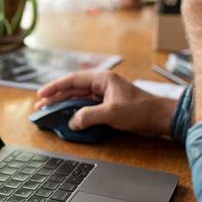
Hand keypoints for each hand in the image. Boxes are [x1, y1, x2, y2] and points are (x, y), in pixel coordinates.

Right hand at [35, 71, 178, 135]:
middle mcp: (102, 85)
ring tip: (49, 110)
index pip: (73, 80)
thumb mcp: (112, 113)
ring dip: (64, 104)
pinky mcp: (108, 105)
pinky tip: (68, 116)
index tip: (41, 94)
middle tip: (41, 105)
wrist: (160, 118)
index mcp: (102, 79)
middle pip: (73, 89)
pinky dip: (75, 111)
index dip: (55, 87)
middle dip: (56, 97)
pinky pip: (86, 106)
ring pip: (78, 98)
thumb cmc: (141, 110)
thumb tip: (72, 121)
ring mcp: (105, 95)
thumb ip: (89, 116)